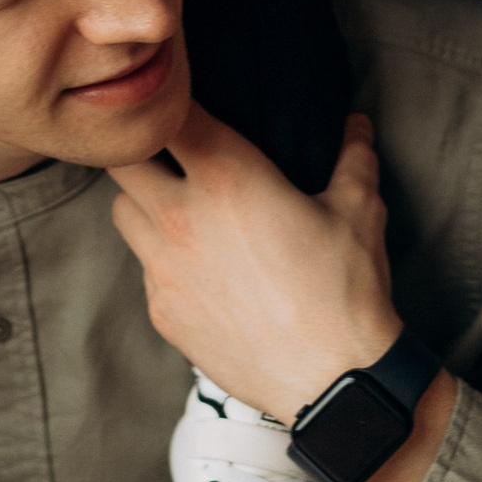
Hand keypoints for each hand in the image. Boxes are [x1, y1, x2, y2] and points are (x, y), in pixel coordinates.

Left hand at [109, 108, 400, 426]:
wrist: (332, 381)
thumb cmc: (347, 290)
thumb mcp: (359, 210)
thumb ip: (353, 156)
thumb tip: (356, 122)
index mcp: (228, 178)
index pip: (171, 115)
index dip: (173, 100)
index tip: (185, 99)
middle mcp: (182, 218)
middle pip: (123, 161)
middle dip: (139, 148)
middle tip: (168, 149)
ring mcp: (165, 270)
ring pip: (122, 213)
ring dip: (141, 201)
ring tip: (177, 204)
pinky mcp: (163, 312)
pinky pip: (144, 269)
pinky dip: (160, 257)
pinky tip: (198, 265)